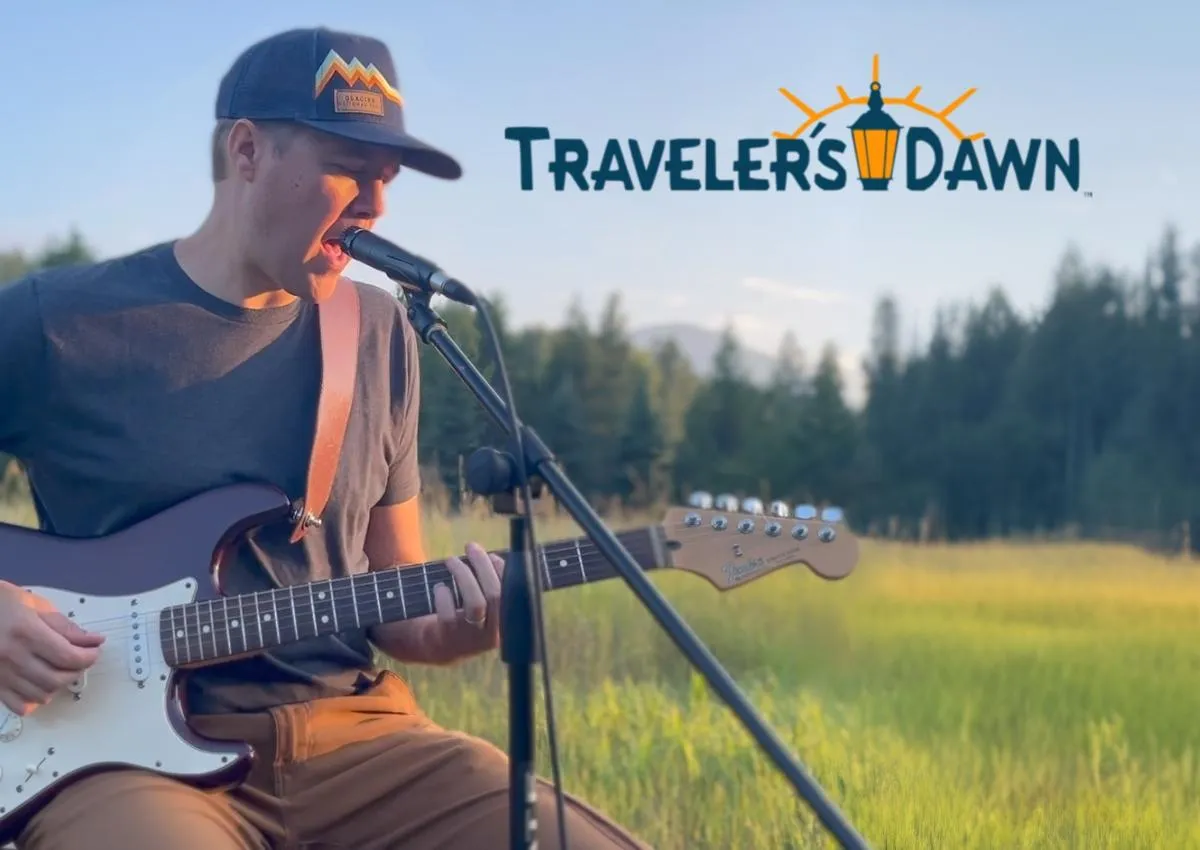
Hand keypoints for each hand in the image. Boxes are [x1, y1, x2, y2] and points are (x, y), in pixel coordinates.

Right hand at [0, 581, 104, 715]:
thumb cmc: (0, 604)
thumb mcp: (35, 605)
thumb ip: (64, 626)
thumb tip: (93, 640)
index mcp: (25, 632)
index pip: (67, 656)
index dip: (88, 657)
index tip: (94, 651)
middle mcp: (11, 656)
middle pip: (56, 679)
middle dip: (76, 671)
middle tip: (81, 660)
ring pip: (40, 694)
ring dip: (58, 685)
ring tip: (61, 670)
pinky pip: (19, 705)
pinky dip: (35, 699)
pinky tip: (39, 685)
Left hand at [432, 542, 504, 658]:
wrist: (439, 648)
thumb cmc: (464, 616)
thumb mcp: (483, 606)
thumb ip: (490, 585)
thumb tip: (494, 558)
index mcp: (506, 625)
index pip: (513, 594)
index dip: (504, 572)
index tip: (492, 555)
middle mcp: (492, 635)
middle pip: (495, 595)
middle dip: (483, 566)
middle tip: (471, 547)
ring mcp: (470, 639)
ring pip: (475, 603)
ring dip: (463, 576)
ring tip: (451, 560)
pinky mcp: (448, 640)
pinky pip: (449, 614)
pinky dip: (444, 595)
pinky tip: (439, 587)